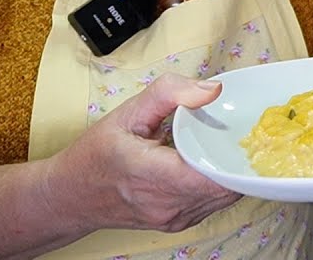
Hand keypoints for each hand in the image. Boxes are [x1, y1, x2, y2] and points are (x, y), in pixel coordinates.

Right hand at [42, 74, 240, 234]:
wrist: (71, 196)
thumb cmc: (95, 155)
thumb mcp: (127, 113)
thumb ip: (170, 93)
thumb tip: (212, 89)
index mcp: (150, 174)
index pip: (212, 174)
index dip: (235, 155)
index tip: (242, 133)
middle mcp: (165, 203)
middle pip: (226, 185)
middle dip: (238, 159)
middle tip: (240, 133)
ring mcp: (174, 218)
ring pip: (225, 197)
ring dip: (232, 172)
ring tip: (226, 146)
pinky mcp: (179, 223)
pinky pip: (214, 203)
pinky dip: (220, 183)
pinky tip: (212, 163)